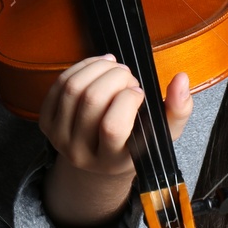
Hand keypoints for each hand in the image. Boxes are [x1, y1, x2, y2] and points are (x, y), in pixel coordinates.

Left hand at [37, 54, 192, 180]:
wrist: (101, 158)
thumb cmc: (137, 143)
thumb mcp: (162, 135)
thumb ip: (178, 110)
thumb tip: (181, 79)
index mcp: (111, 161)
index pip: (112, 127)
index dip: (127, 100)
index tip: (139, 92)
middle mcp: (81, 154)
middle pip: (91, 101)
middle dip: (114, 77)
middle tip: (128, 76)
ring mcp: (59, 139)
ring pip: (73, 89)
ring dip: (97, 68)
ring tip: (115, 67)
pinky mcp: (46, 123)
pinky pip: (59, 86)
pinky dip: (80, 68)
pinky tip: (98, 66)